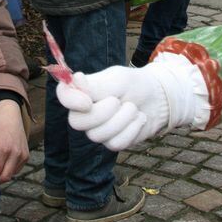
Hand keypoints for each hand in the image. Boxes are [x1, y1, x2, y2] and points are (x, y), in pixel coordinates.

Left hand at [0, 101, 28, 194]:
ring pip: (11, 175)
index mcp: (2, 148)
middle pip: (5, 177)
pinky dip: (8, 170)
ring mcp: (23, 155)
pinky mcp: (27, 156)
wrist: (10, 117)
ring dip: (2, 175)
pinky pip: (16, 170)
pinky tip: (4, 160)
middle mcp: (15, 153)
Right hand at [56, 53, 206, 150]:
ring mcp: (97, 129)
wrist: (158, 99)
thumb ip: (95, 84)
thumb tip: (74, 78)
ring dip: (122, 120)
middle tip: (119, 101)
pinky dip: (131, 130)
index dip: (71, 100)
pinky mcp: (112, 142)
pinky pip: (115, 143)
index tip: (87, 101)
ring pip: (97, 136)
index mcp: (82, 92)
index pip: (63, 95)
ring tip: (133, 108)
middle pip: (77, 123)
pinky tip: (138, 119)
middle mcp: (84, 112)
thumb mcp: (117, 79)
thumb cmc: (134, 84)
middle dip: (102, 113)